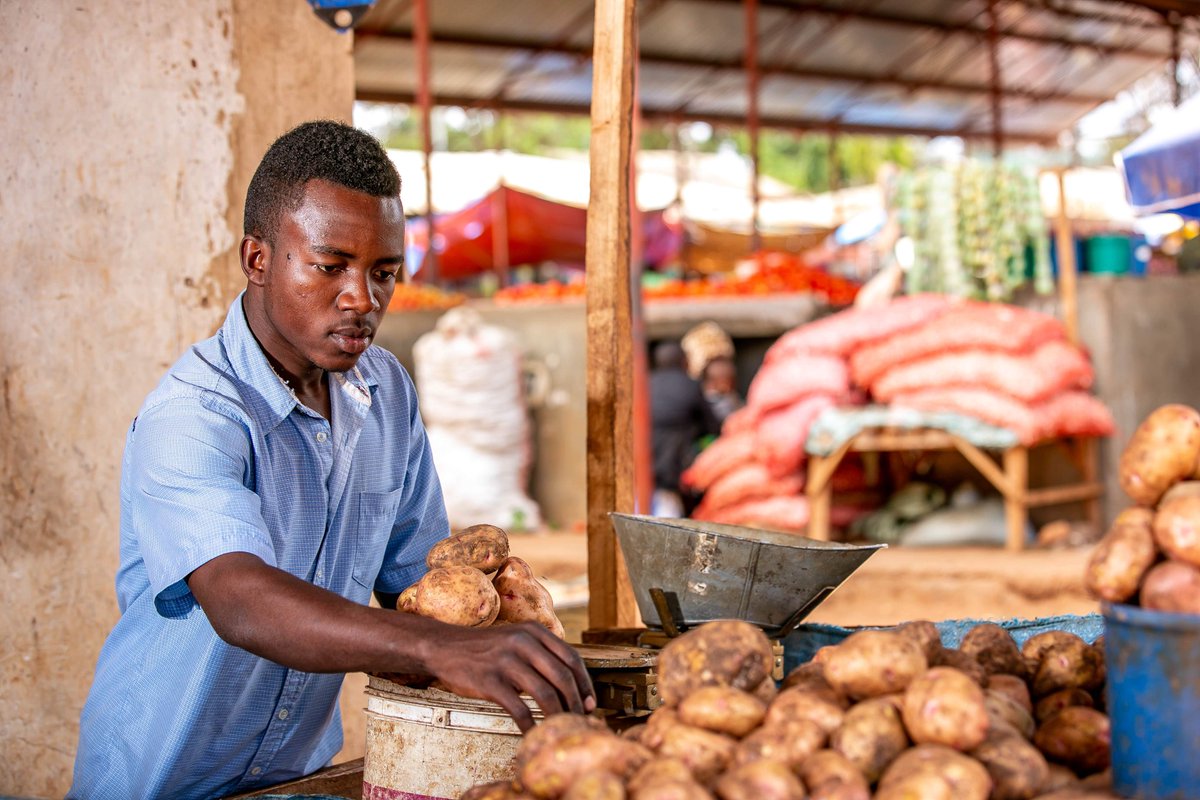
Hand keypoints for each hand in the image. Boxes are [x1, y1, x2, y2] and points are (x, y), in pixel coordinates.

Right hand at [423, 622, 596, 730]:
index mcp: (535, 631)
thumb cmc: (485, 649)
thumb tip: (573, 685)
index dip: (585, 684)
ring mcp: (507, 661)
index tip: (591, 703)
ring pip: (545, 694)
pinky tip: (532, 734)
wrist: (444, 647)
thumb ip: (542, 654)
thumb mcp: (517, 639)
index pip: (572, 658)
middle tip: (581, 721)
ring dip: (558, 716)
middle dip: (577, 703)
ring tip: (561, 729)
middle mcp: (524, 642)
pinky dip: (530, 726)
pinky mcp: (491, 681)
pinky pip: (519, 709)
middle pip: (563, 677)